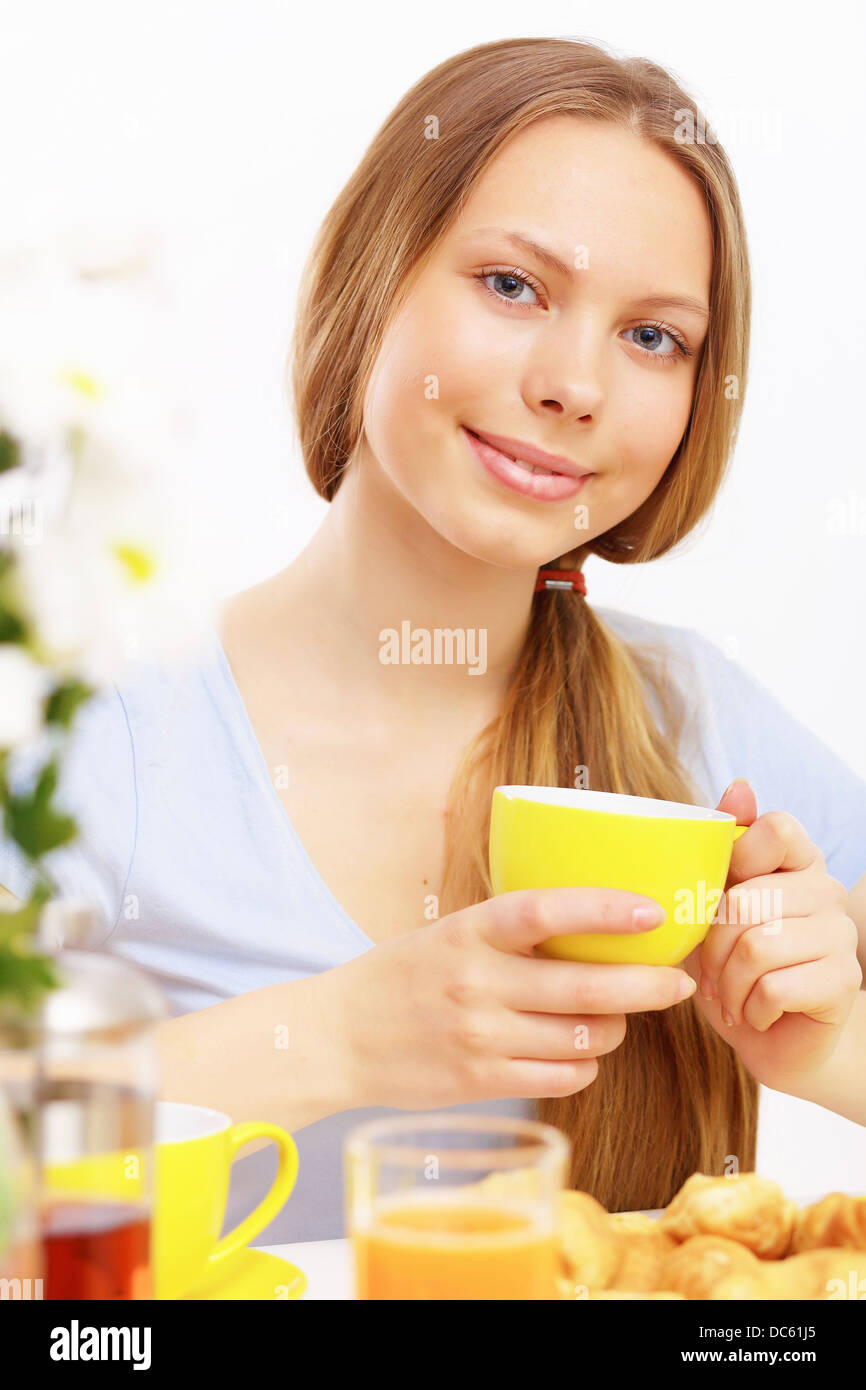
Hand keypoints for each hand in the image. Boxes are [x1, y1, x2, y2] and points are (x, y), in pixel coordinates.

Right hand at [328, 887, 696, 1110]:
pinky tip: (580, 1052)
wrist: (339, 1037)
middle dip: (646, 985)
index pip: (546, 911)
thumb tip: (598, 923)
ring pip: (583, 1038)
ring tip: (618, 1017)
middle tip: (679, 982)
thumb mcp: (450, 933)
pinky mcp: (482, 1081)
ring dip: (615, 1028)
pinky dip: (585, 1065)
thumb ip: (511, 931)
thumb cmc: (406, 975)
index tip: (651, 911)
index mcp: (469, 931)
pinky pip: (562, 1078)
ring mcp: (480, 1037)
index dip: (604, 909)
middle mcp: (477, 983)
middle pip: (584, 986)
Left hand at [683, 779, 861, 1093]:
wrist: (769, 1038)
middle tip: (710, 973)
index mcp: (796, 861)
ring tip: (729, 997)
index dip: (736, 862)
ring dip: (727, 984)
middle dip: (711, 947)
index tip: (717, 902)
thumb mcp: (710, 908)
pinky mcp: (843, 981)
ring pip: (757, 946)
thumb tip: (740, 786)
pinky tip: (755, 1014)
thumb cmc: (733, 966)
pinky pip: (774, 987)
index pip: (775, 828)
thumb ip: (721, 847)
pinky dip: (750, 1008)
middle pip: (747, 899)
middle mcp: (824, 889)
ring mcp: (840, 934)